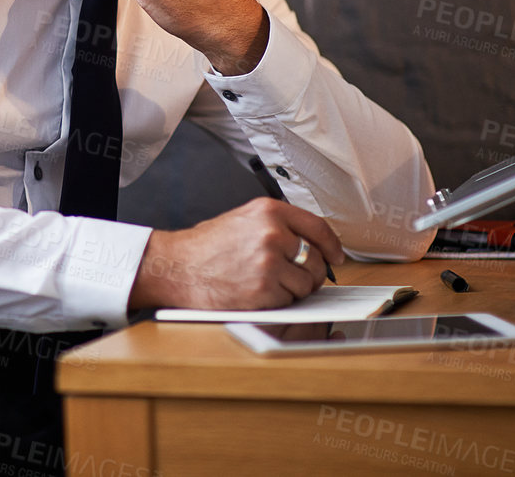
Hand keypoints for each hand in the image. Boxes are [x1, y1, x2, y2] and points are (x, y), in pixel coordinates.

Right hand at [128, 198, 345, 311]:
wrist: (177, 266)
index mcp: (268, 211)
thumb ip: (276, 226)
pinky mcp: (264, 290)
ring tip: (264, 284)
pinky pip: (288, 302)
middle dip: (308, 274)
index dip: (332, 245)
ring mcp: (269, 262)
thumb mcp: (242, 220)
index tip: (336, 256)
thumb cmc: (205, 247)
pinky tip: (256, 294)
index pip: (317, 227)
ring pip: (304, 286)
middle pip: (315, 261)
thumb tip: (309, 244)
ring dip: (291, 291)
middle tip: (290, 277)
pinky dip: (277, 303)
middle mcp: (273, 233)